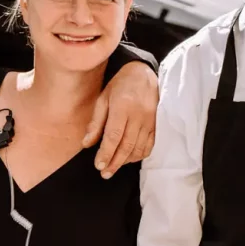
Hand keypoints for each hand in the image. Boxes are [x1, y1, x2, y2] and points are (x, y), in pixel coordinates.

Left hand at [84, 61, 158, 176]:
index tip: (98, 165)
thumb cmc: (120, 85)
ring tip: (114, 167)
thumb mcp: (103, 98)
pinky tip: (129, 159)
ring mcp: (150, 120)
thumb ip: (96, 122)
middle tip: (105, 173)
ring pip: (139, 148)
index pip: (114, 136)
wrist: (143, 73)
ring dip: (126, 161)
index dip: (106, 153)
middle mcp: (138, 115)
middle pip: (127, 145)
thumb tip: (87, 144)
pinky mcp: (157, 124)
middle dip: (115, 162)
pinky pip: (150, 145)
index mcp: (122, 106)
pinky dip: (139, 155)